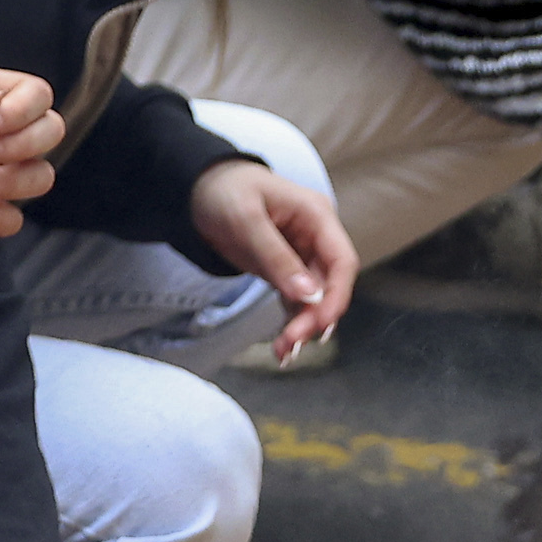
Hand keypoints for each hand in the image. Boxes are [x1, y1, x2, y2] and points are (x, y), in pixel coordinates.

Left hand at [187, 159, 356, 359]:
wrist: (200, 189)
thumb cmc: (224, 192)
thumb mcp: (246, 222)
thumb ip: (276, 257)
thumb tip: (308, 295)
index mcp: (317, 216)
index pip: (342, 261)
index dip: (336, 295)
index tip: (321, 323)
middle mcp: (315, 237)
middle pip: (328, 285)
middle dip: (314, 317)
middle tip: (292, 344)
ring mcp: (301, 254)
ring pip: (313, 298)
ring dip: (302, 326)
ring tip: (284, 352)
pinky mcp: (285, 269)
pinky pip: (294, 300)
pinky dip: (290, 321)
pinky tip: (283, 345)